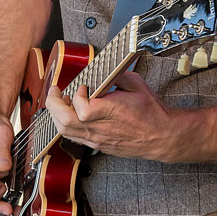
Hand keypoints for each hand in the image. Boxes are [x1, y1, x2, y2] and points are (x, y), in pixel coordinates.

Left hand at [46, 71, 176, 160]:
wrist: (162, 136)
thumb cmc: (152, 113)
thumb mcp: (137, 84)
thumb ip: (116, 75)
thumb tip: (102, 69)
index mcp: (111, 112)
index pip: (81, 108)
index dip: (76, 94)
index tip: (83, 86)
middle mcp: (101, 128)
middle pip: (65, 123)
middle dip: (54, 105)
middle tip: (55, 92)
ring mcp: (98, 140)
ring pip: (66, 132)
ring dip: (57, 115)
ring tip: (61, 102)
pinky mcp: (99, 146)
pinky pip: (75, 137)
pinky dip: (67, 125)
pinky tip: (72, 115)